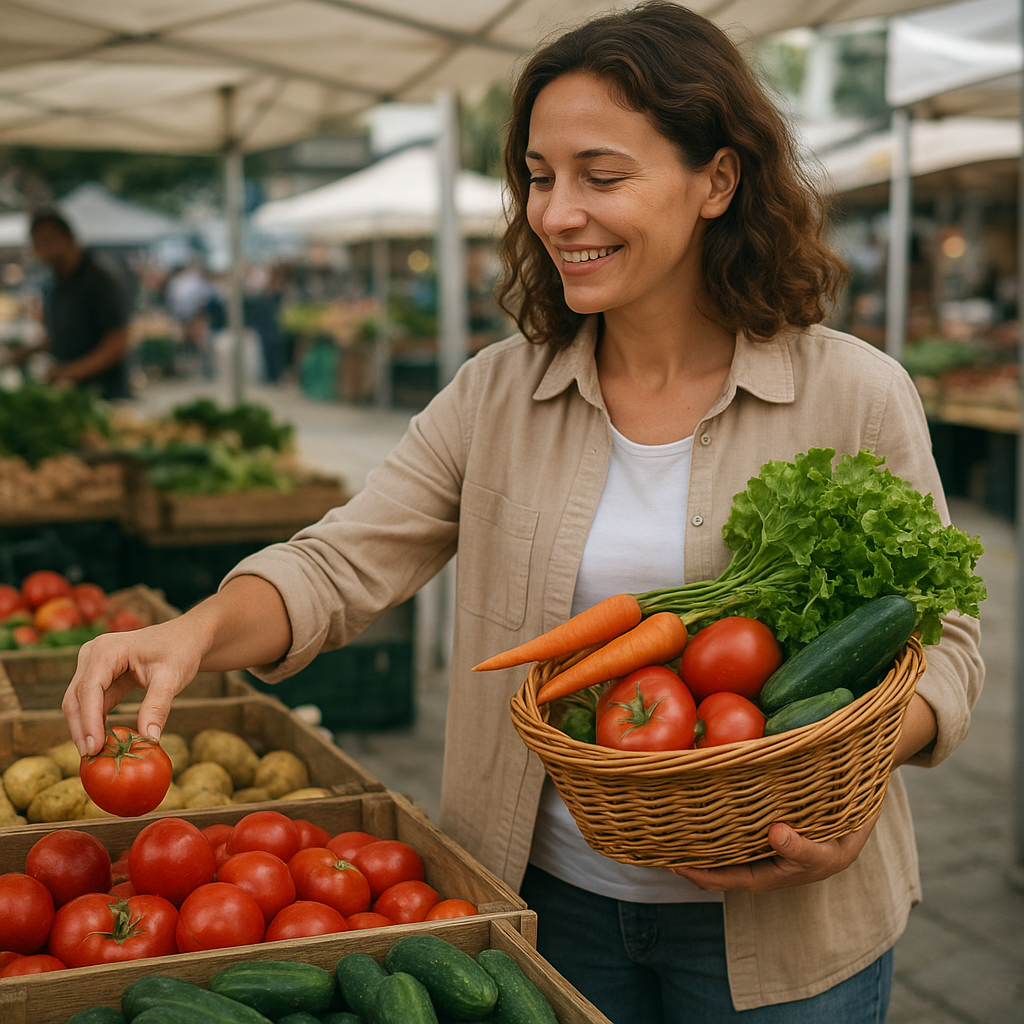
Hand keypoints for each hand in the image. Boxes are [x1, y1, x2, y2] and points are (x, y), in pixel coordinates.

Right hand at [62, 617, 208, 756]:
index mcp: (107, 649)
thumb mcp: (172, 678)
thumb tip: (149, 739)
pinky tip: (103, 743)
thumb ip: (157, 707)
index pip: (89, 689)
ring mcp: (93, 665)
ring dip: (85, 729)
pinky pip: (92, 703)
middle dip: (81, 729)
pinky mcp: (99, 677)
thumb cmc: (180, 651)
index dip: (89, 721)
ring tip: (95, 756)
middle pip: (76, 698)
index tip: (94, 748)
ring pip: (79, 703)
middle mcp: (93, 654)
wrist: (185, 638)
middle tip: (91, 759)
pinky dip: (95, 723)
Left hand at [671, 810, 879, 891]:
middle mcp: (753, 861)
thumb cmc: (837, 846)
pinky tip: (694, 799)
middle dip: (684, 852)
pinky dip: (710, 817)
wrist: (853, 826)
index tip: (669, 862)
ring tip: (665, 817)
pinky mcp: (755, 825)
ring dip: (693, 833)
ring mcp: (752, 844)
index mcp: (764, 876)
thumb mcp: (826, 851)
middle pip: (711, 861)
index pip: (720, 879)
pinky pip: (726, 824)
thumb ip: (802, 848)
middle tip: (654, 837)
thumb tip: (775, 834)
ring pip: (716, 842)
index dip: (694, 873)